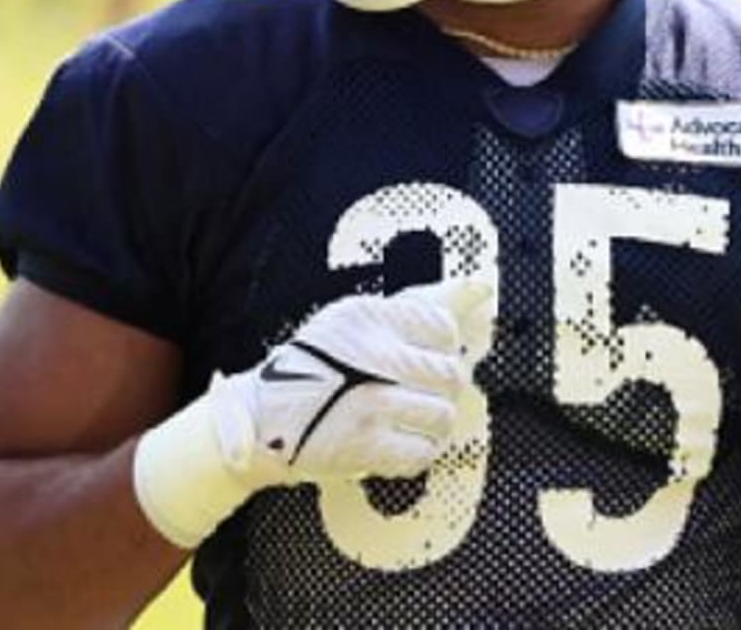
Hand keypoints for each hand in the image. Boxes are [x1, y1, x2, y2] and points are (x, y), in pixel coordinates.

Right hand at [134, 277, 493, 546]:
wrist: (260, 417)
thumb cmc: (313, 364)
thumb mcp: (352, 318)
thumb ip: (410, 307)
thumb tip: (480, 287)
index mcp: (369, 318)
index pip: (442, 326)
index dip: (446, 345)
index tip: (434, 353)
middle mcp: (374, 357)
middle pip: (449, 374)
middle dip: (447, 386)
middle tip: (431, 390)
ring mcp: (371, 405)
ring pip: (441, 415)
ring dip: (436, 421)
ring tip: (420, 418)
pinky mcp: (365, 447)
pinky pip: (420, 453)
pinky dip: (419, 451)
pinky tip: (405, 442)